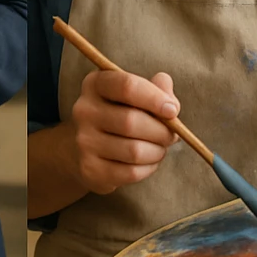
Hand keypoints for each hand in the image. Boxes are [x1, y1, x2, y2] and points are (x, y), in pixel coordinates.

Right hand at [69, 70, 178, 194]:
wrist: (88, 148)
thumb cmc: (121, 115)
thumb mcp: (137, 95)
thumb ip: (156, 89)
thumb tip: (168, 97)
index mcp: (96, 84)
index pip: (127, 86)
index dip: (154, 98)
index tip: (172, 110)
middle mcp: (84, 110)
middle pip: (131, 121)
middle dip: (161, 131)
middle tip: (172, 135)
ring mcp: (84, 140)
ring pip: (134, 150)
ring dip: (157, 151)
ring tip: (160, 148)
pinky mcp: (90, 168)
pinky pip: (131, 172)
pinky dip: (148, 168)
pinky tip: (148, 162)